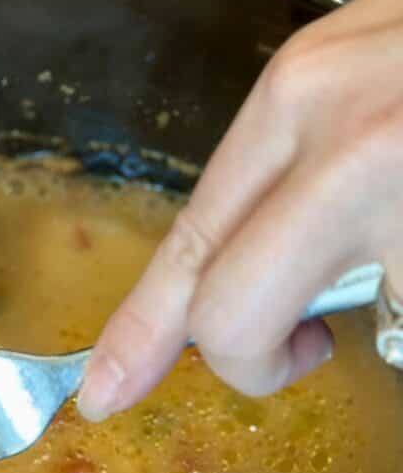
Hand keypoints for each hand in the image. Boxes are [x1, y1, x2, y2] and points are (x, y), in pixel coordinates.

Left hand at [77, 0, 402, 420]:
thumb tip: (271, 277)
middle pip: (230, 319)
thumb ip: (306, 168)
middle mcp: (347, 144)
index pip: (189, 240)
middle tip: (309, 351)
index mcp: (302, 98)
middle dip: (258, 362)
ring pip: (371, 333)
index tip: (100, 394)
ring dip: (400, 312)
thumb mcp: (376, 79)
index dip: (138, 332)